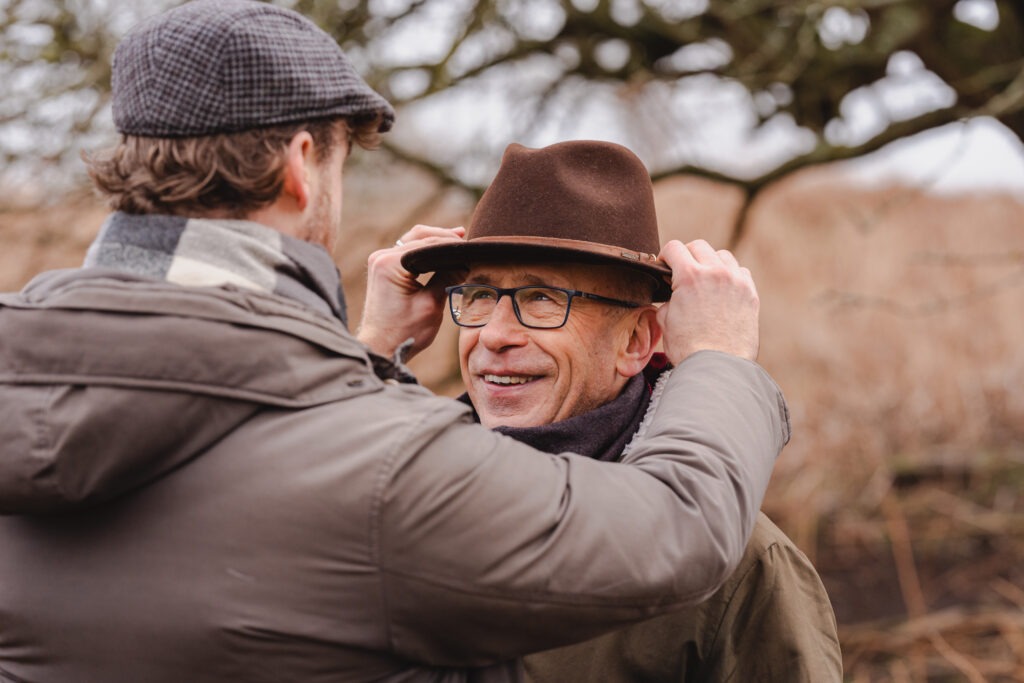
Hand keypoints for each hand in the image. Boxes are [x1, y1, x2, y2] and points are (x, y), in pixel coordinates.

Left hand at [356, 225, 466, 360]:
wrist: (380, 348)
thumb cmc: (404, 332)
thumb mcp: (432, 305)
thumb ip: (448, 278)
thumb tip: (467, 261)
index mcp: (390, 264)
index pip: (428, 244)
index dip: (452, 245)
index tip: (472, 247)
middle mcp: (381, 257)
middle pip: (418, 236)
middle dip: (444, 238)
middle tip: (467, 239)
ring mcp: (380, 262)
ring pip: (413, 241)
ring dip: (434, 242)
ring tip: (458, 240)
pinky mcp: (382, 269)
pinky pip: (407, 252)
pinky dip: (424, 251)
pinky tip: (441, 251)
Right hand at [656, 239, 759, 363]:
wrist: (718, 368)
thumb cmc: (689, 349)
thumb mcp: (666, 321)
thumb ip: (668, 300)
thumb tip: (673, 297)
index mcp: (689, 276)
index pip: (674, 248)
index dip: (665, 257)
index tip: (665, 268)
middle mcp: (715, 272)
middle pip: (698, 246)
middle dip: (687, 257)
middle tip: (682, 273)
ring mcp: (736, 281)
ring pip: (722, 255)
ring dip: (711, 263)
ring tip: (706, 280)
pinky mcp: (750, 294)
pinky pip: (740, 272)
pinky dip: (730, 276)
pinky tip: (723, 291)